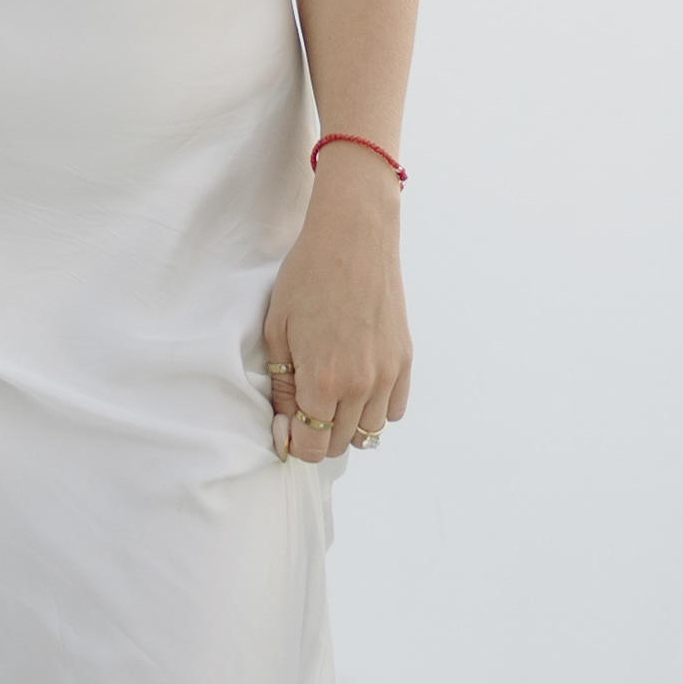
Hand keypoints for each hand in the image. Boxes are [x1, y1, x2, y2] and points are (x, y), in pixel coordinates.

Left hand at [263, 171, 411, 463]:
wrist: (353, 236)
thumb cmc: (307, 276)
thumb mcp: (278, 330)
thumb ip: (282, 386)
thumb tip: (286, 425)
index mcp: (323, 380)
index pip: (312, 446)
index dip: (294, 444)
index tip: (285, 425)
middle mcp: (360, 386)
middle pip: (339, 444)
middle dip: (317, 435)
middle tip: (302, 408)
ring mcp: (387, 374)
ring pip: (369, 432)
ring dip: (346, 425)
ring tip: (330, 397)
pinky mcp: (404, 360)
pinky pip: (393, 409)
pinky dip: (375, 409)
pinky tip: (357, 387)